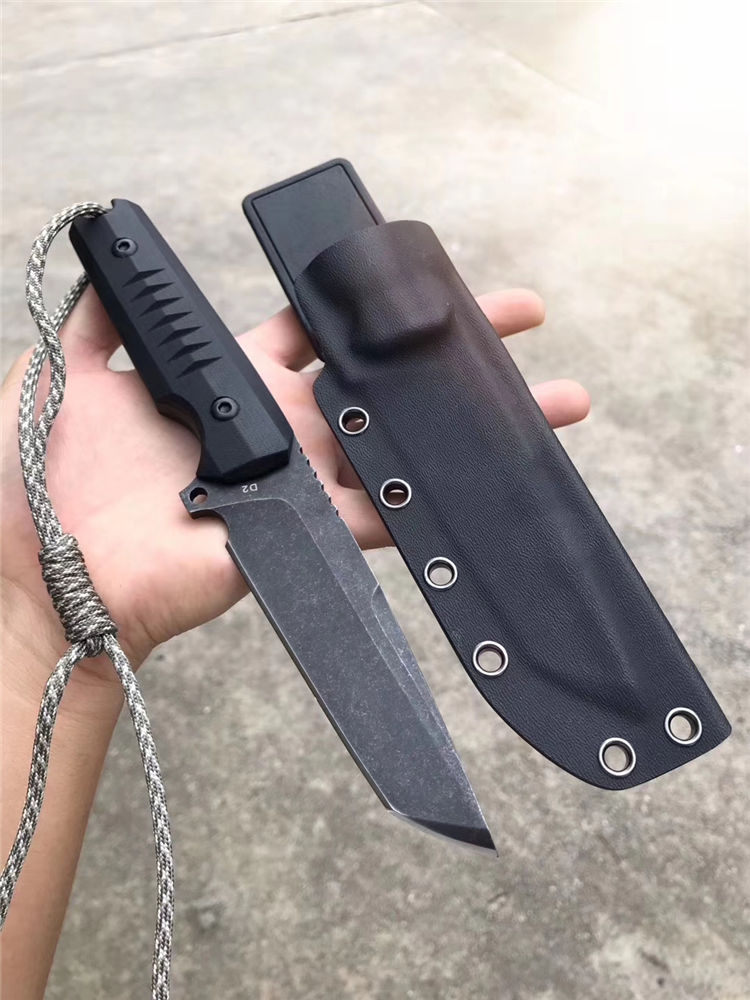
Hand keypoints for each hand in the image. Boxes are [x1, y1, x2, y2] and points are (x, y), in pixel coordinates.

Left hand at [1, 287, 588, 680]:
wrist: (38, 576)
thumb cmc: (33, 481)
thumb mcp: (59, 372)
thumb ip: (100, 322)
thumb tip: (106, 259)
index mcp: (226, 386)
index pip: (314, 332)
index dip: (366, 306)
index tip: (416, 279)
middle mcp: (271, 432)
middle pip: (376, 386)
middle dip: (447, 358)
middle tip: (515, 324)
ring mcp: (292, 485)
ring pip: (396, 453)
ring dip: (469, 432)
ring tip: (546, 408)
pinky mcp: (297, 535)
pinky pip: (373, 521)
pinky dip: (424, 508)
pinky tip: (483, 485)